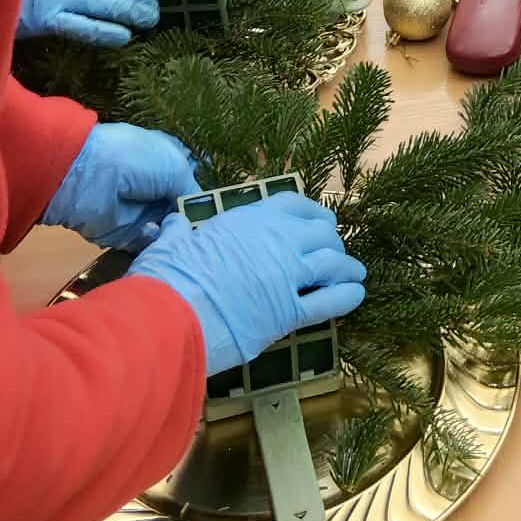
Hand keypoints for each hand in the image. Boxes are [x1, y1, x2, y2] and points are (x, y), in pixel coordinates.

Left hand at [41, 121, 199, 250]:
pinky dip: (155, 244)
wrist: (88, 176)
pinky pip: (146, 245)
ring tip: (184, 236)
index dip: (202, 199)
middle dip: (192, 221)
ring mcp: (138, 213)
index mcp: (165, 164)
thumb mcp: (175, 166)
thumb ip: (192, 191)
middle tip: (205, 233)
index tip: (217, 213)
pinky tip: (159, 238)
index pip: (189, 184)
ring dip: (175, 234)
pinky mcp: (123, 235)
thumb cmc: (137, 160)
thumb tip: (196, 210)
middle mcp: (153, 189)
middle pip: (180, 211)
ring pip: (167, 230)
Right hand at [130, 193, 366, 375]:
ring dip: (347, 267)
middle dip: (331, 241)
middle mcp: (276, 240)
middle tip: (334, 252)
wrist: (169, 316)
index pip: (292, 204)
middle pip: (321, 232)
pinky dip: (347, 297)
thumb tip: (171, 222)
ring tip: (355, 273)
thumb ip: (177, 232)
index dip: (311, 212)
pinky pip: (329, 301)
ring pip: (333, 263)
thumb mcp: (168, 244)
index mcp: (248, 219)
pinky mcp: (290, 313)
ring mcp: (287, 275)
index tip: (319, 221)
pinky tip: (356, 295)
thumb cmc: (165, 277)